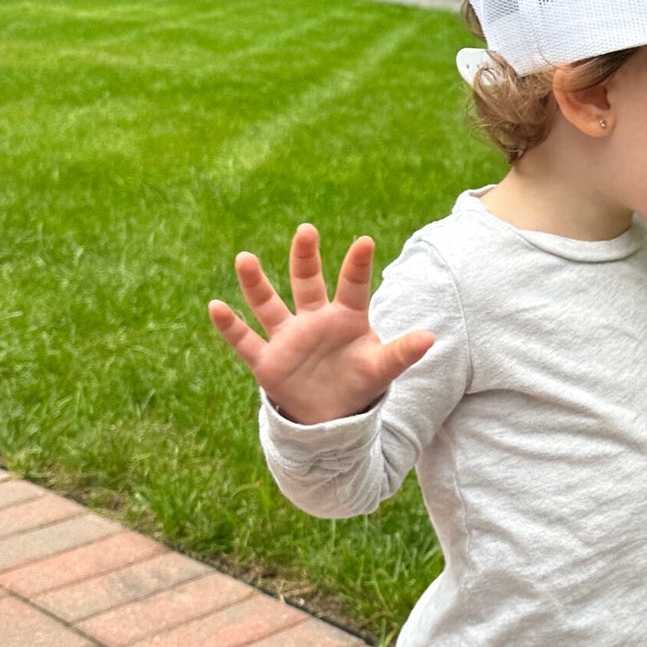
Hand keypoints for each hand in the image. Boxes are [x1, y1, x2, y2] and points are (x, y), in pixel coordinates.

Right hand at [207, 224, 434, 424]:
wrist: (331, 416)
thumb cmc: (359, 382)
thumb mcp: (382, 369)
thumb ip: (402, 353)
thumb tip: (431, 338)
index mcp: (346, 317)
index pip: (353, 286)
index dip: (357, 266)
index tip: (365, 242)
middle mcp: (313, 319)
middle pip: (307, 283)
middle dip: (306, 258)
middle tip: (307, 231)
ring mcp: (288, 337)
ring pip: (269, 304)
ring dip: (256, 283)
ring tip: (245, 258)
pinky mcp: (267, 360)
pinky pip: (245, 340)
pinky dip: (230, 326)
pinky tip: (215, 306)